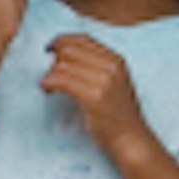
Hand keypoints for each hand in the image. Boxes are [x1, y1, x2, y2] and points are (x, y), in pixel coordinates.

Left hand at [41, 34, 155, 161]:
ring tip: (49, 85)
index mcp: (116, 60)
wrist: (130, 139)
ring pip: (62, 64)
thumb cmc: (117, 113)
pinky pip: (60, 80)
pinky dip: (48, 83)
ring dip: (48, 74)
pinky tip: (48, 91)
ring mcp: (104, 81)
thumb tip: (60, 53)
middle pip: (69, 49)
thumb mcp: (113, 82)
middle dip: (53, 59)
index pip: (82, 39)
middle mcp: (112, 67)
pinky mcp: (93, 97)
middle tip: (50, 74)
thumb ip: (95, 65)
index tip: (49, 52)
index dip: (60, 41)